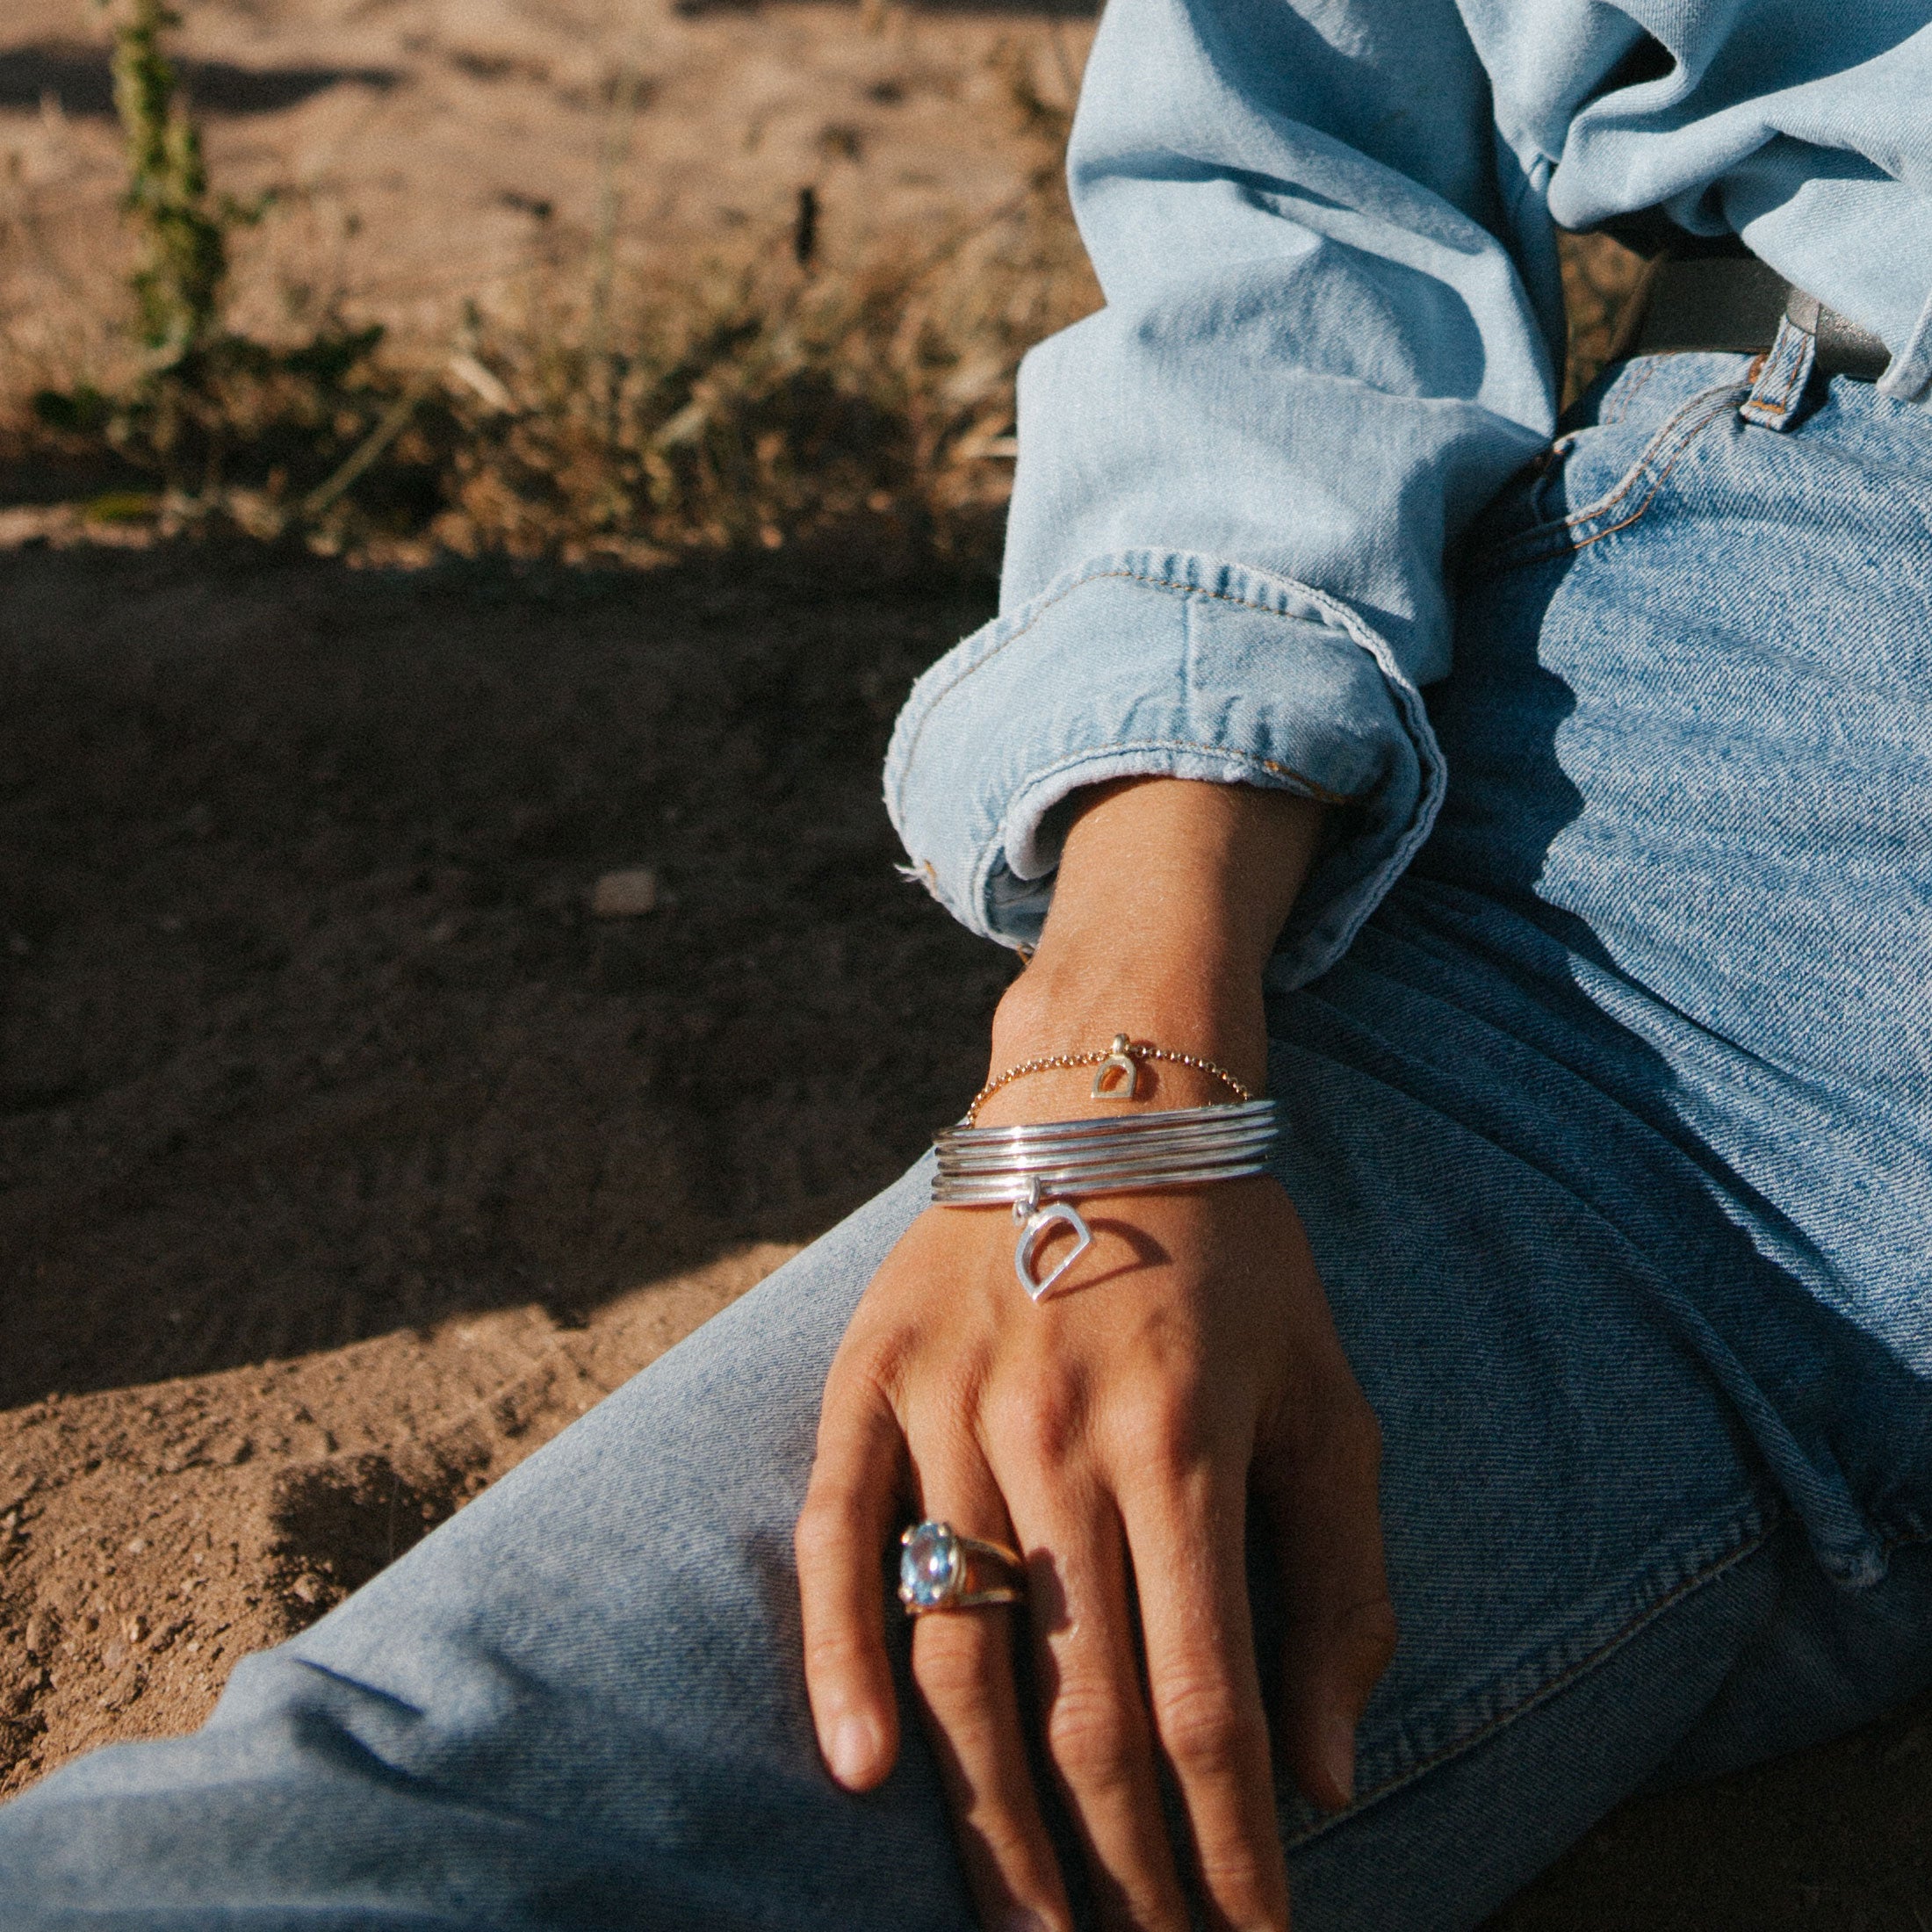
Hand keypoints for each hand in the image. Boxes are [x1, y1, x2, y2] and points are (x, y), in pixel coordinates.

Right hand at [798, 1176, 1393, 1930]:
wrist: (1105, 1105)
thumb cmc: (1237, 1260)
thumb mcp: (1328, 1398)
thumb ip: (1342, 1582)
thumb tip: (1328, 1776)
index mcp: (1186, 1446)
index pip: (1207, 1706)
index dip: (1229, 1852)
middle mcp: (1059, 1439)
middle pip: (1081, 1710)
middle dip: (1125, 1870)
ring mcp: (951, 1411)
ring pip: (960, 1655)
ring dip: (994, 1819)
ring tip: (1033, 1930)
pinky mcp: (870, 1381)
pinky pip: (836, 1538)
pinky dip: (838, 1662)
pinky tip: (861, 1773)